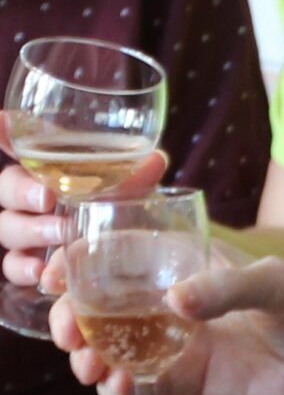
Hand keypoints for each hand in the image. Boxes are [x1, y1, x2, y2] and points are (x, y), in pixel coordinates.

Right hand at [1, 119, 167, 288]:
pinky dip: (23, 268)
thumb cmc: (118, 211)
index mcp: (46, 168)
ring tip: (60, 232)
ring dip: (30, 230)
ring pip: (7, 227)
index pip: (20, 144)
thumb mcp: (129, 194)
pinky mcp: (27, 264)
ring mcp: (24, 231)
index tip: (2, 122)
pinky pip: (11, 266)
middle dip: (22, 191)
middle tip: (47, 197)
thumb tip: (156, 160)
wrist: (125, 261)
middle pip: (5, 187)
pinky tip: (40, 272)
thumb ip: (135, 178)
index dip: (5, 133)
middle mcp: (27, 196)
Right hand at [50, 252, 283, 394]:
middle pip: (106, 302)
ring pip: (114, 345)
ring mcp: (179, 344)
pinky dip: (118, 388)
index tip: (59, 276)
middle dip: (74, 314)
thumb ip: (229, 288)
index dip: (85, 261)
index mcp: (191, 263)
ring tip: (86, 362)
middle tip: (65, 331)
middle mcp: (176, 301)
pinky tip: (114, 388)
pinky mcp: (189, 384)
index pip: (125, 254)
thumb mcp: (280, 284)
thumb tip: (175, 303)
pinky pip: (140, 385)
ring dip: (89, 353)